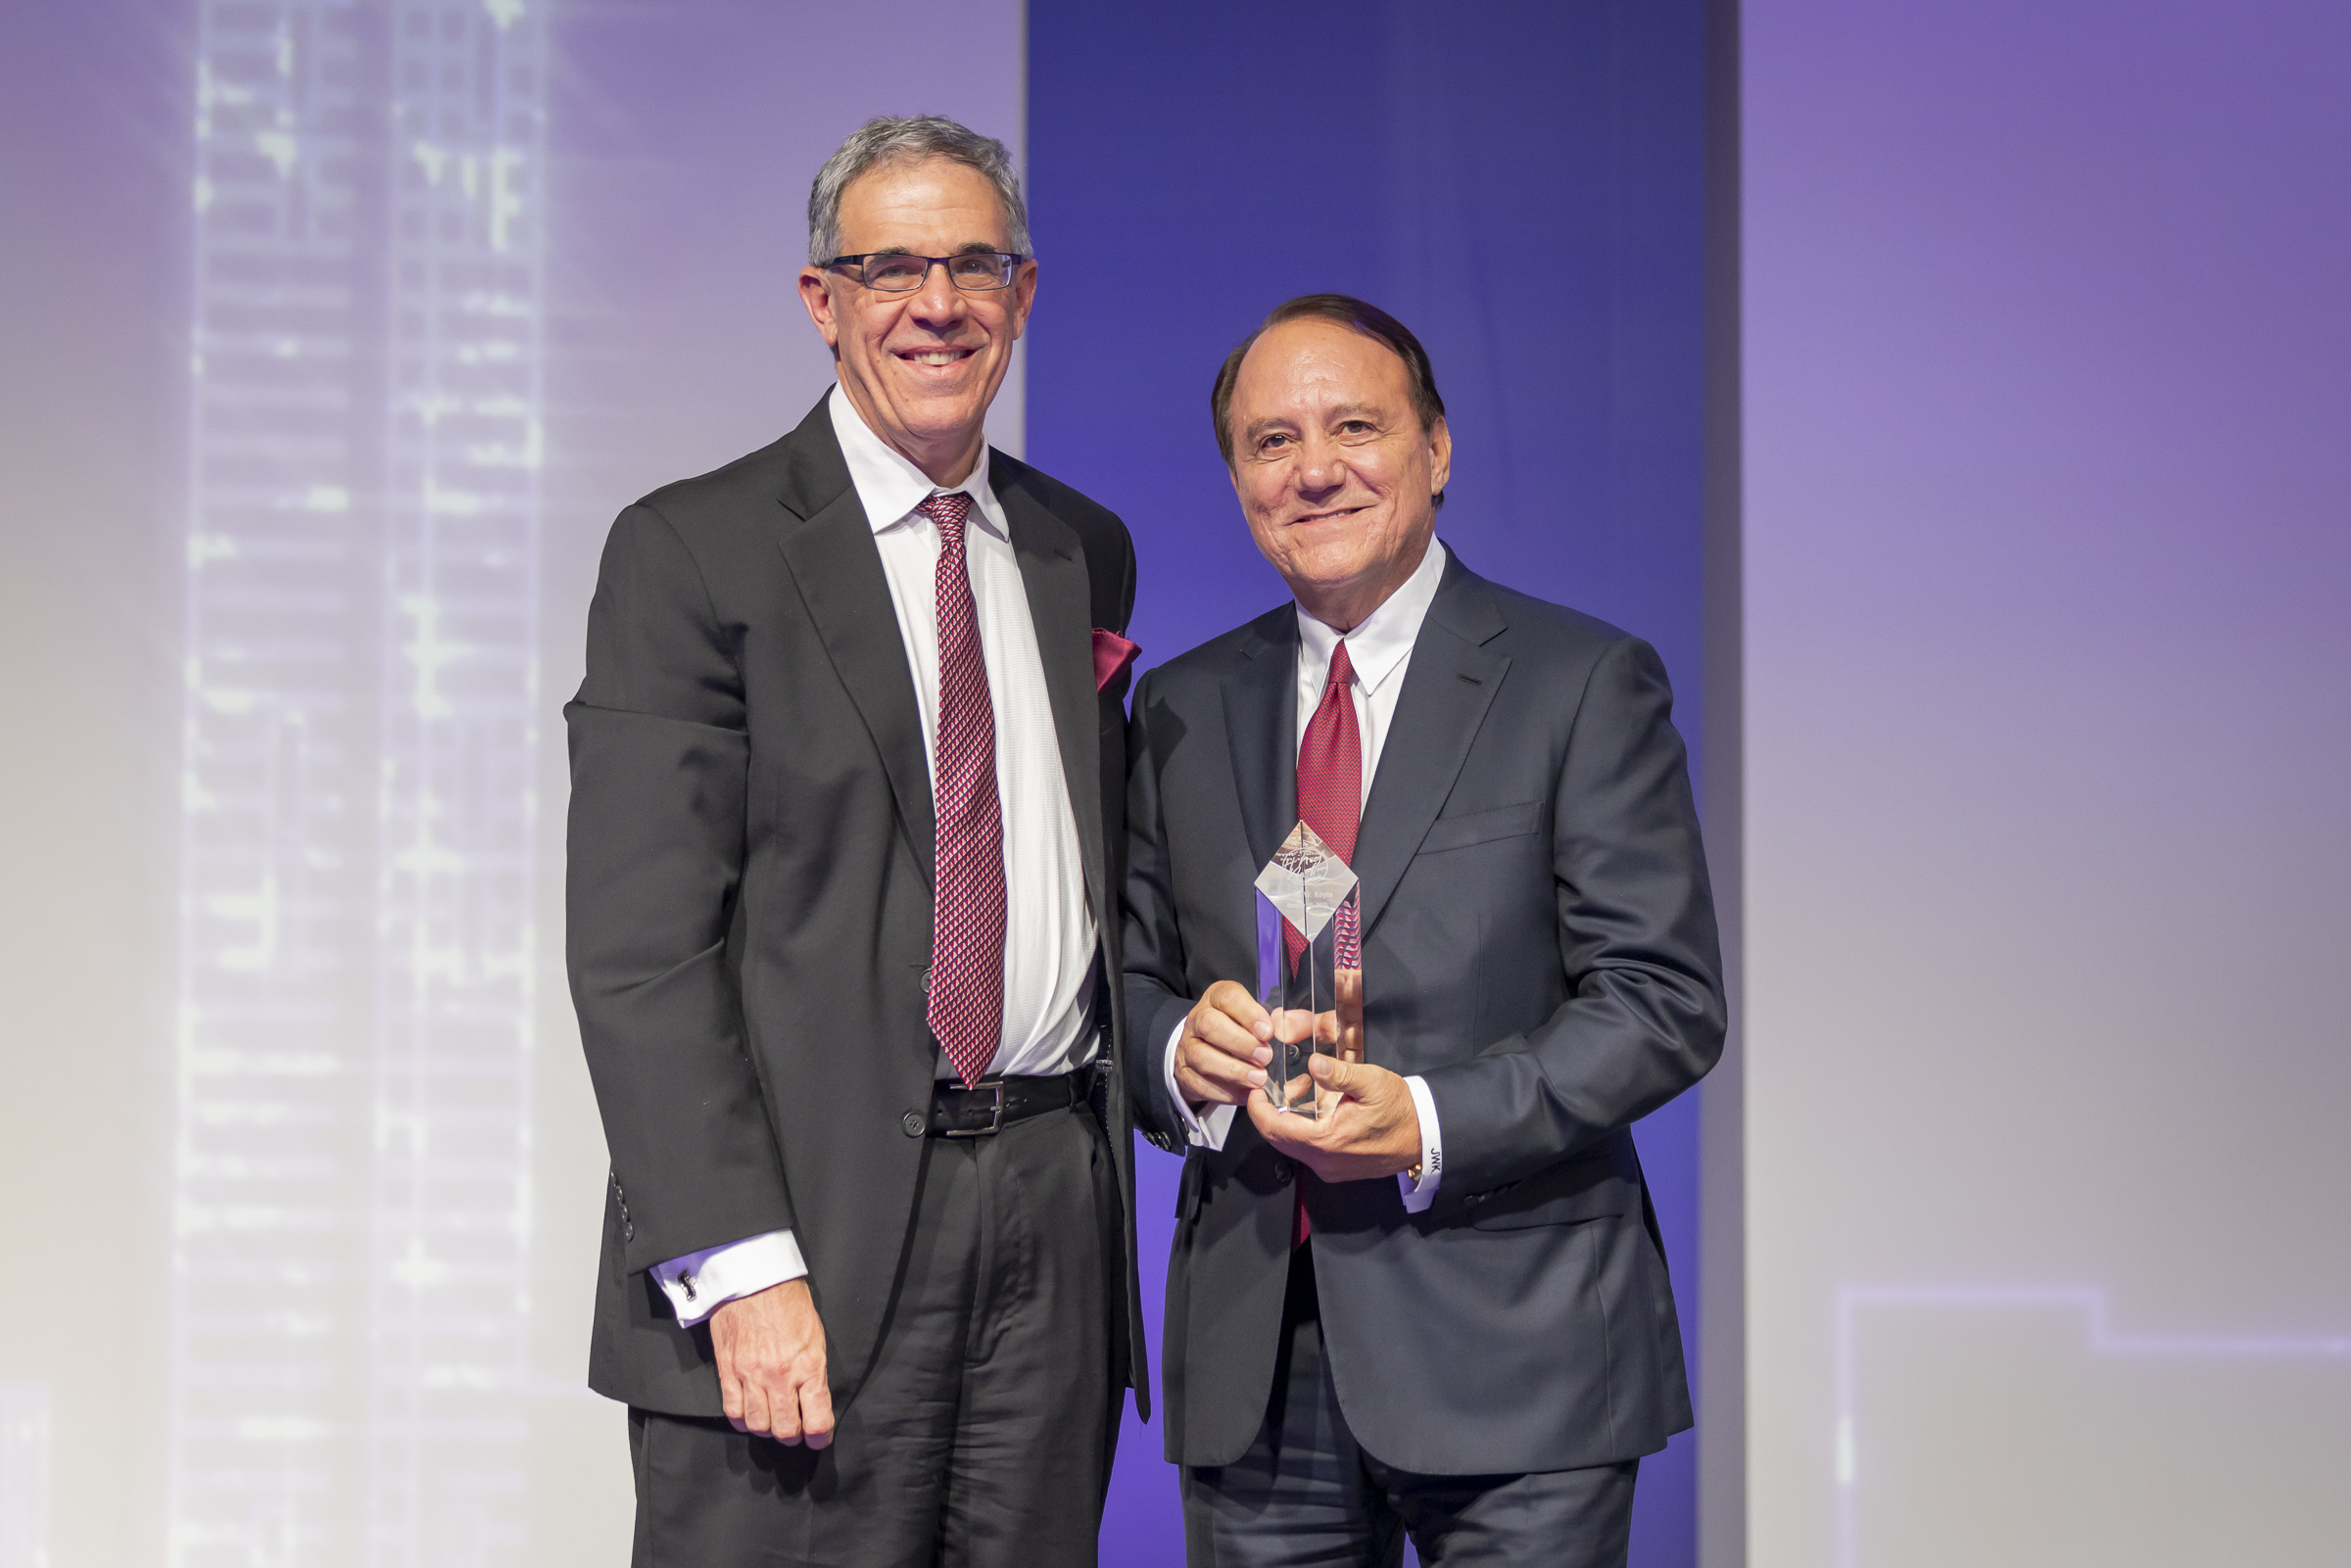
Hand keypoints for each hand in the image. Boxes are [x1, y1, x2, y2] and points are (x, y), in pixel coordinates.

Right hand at [709, 1279, 833, 1446]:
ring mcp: (750, 1376)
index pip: (817, 1420)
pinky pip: (733, 1411)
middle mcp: (780, 1376)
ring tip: (773, 1419)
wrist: (754, 1279)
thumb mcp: (815, 1335)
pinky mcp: (727, 1371)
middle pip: (785, 1430)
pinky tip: (750, 1414)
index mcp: (808, 1366)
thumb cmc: (789, 1302)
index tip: (819, 1437)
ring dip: (768, 1428)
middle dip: (793, 1436)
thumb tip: (815, 1399)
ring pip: (758, 1425)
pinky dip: (743, 1420)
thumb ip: (814, 1371)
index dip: (819, 1437)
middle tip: (796, 1429)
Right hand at [1172, 980, 1275, 1107]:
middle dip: (1241, 1043)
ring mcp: (1187, 1047)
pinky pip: (1200, 1084)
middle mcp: (1197, 1019)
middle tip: (1265, 1057)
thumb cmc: (1236, 1030)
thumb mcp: (1251, 1016)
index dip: (1249, 1014)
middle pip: (1210, 1025)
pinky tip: (1245, 1094)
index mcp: (1216, 998)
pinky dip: (1225, 1092)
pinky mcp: (1184, 1073)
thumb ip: (1268, 1020)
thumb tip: (1282, 1026)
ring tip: (1259, 1079)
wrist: (1205, 1049)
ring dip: (1234, 1070)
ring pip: (1202, 1057)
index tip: (1268, 1032)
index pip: (1228, 997)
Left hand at [1249, 1053, 1421, 1182]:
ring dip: (1289, 1118)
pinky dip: (1303, 1127)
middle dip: (1271, 1110)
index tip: (1255, 1086)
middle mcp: (1323, 1161)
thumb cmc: (1401, 1110)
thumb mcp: (1372, 1082)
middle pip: (1278, 1138)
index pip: (1274, 1128)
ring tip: (1301, 1089)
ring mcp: (1329, 1168)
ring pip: (1292, 1144)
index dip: (1258, 1107)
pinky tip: (1317, 1107)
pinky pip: (1308, 1148)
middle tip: (1274, 1085)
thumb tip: (1312, 1063)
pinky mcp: (1336, 1168)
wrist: (1426, 1137)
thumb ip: (1339, 1073)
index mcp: (1326, 1141)